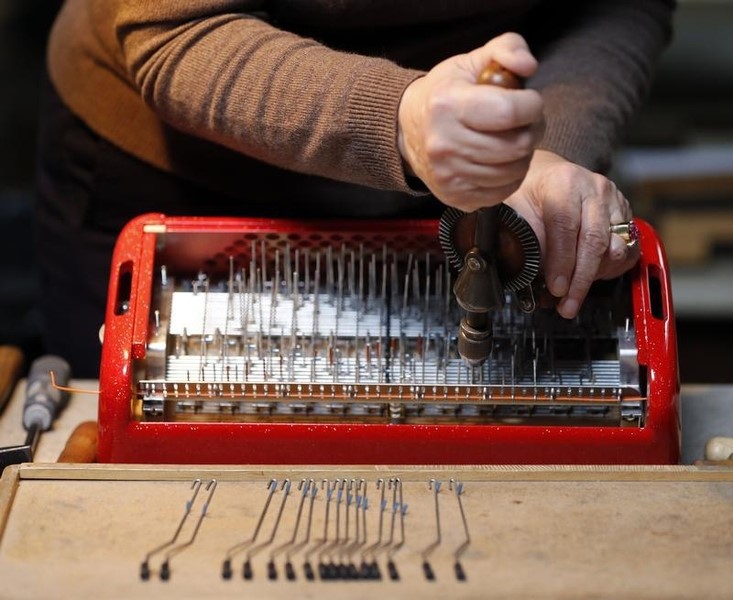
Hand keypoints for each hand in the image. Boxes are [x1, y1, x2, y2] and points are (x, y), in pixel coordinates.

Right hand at [397, 33, 543, 211]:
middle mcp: (444, 144)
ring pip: (513, 172)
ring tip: (512, 140)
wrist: (407, 130)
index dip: (532, 105)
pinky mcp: (455, 197)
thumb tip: (528, 66)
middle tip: (525, 122)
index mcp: (448, 106)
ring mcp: (448, 175)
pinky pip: (502, 192)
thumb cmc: (446, 93)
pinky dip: (511, 177)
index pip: (509, 112)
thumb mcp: (472, 61)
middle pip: (516, 146)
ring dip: (523, 155)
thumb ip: (507, 49)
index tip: (529, 101)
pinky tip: (502, 160)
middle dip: (532, 131)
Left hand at [505, 150, 639, 318]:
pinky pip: (629, 248)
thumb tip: (523, 271)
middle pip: (594, 240)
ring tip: (575, 295)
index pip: (565, 225)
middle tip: (567, 305)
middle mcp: (593, 188)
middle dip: (580, 279)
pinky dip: (611, 269)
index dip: (561, 261)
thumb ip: (519, 235)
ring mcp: (613, 200)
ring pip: (615, 247)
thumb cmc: (530, 194)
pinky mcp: (625, 212)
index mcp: (563, 183)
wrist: (549, 175)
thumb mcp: (514, 207)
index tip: (556, 288)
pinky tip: (592, 276)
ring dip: (596, 277)